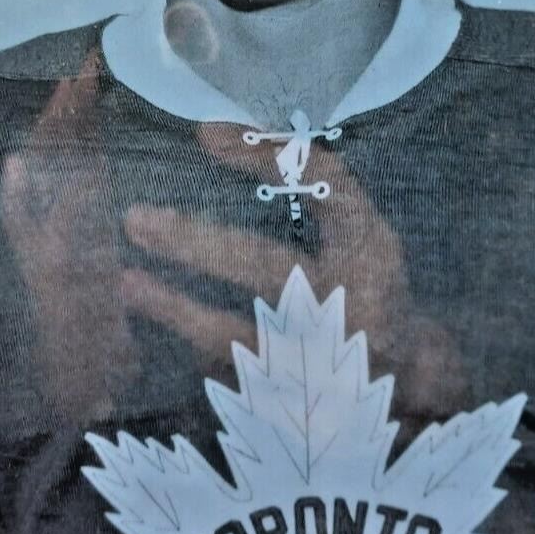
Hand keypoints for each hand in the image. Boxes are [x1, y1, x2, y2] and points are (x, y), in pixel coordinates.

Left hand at [119, 123, 464, 417]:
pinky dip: (191, 341)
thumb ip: (307, 187)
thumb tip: (214, 133)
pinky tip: (155, 316)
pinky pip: (230, 369)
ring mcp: (322, 358)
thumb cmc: (367, 283)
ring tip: (125, 284)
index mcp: (372, 250)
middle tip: (137, 221)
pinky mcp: (299, 400)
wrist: (409, 376)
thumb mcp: (356, 229)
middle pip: (266, 266)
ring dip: (176, 309)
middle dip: (196, 245)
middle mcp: (352, 302)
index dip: (265, 159)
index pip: (323, 188)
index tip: (204, 133)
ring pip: (237, 333)